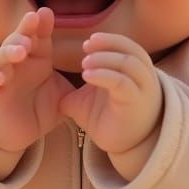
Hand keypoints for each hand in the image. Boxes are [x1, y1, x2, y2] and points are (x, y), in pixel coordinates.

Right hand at [0, 8, 73, 154]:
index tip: (47, 13)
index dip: (41, 24)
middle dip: (25, 29)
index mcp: (35, 58)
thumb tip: (105, 75)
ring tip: (21, 51)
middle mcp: (15, 61)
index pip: (38, 36)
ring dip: (9, 51)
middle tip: (33, 21)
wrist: (14, 135)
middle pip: (17, 39)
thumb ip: (77, 83)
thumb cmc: (37, 111)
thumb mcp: (61, 96)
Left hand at [59, 33, 161, 159]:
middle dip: (108, 44)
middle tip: (86, 46)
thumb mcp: (87, 98)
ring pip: (128, 63)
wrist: (125, 147)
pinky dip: (104, 75)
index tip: (87, 43)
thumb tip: (47, 80)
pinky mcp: (136, 102)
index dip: (107, 41)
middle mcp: (141, 76)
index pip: (124, 45)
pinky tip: (87, 75)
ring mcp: (142, 89)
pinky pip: (122, 83)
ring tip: (84, 62)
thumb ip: (72, 86)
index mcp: (132, 70)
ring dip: (105, 58)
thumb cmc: (108, 118)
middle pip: (129, 50)